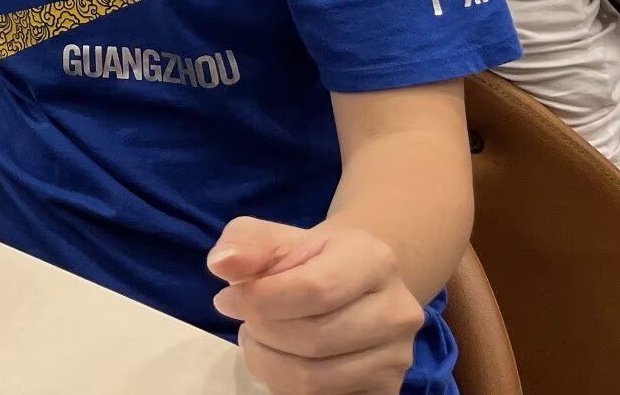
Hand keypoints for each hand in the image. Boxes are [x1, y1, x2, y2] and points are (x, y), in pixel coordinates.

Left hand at [209, 218, 424, 394]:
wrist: (349, 285)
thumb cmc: (306, 259)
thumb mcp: (273, 239)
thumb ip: (246, 244)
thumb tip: (222, 264)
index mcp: (374, 260)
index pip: (315, 289)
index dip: (261, 300)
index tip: (228, 298)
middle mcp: (397, 311)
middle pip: (314, 338)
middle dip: (262, 332)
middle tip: (246, 321)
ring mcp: (397, 358)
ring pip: (315, 380)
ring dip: (268, 364)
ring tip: (259, 340)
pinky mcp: (386, 392)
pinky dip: (286, 387)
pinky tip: (281, 361)